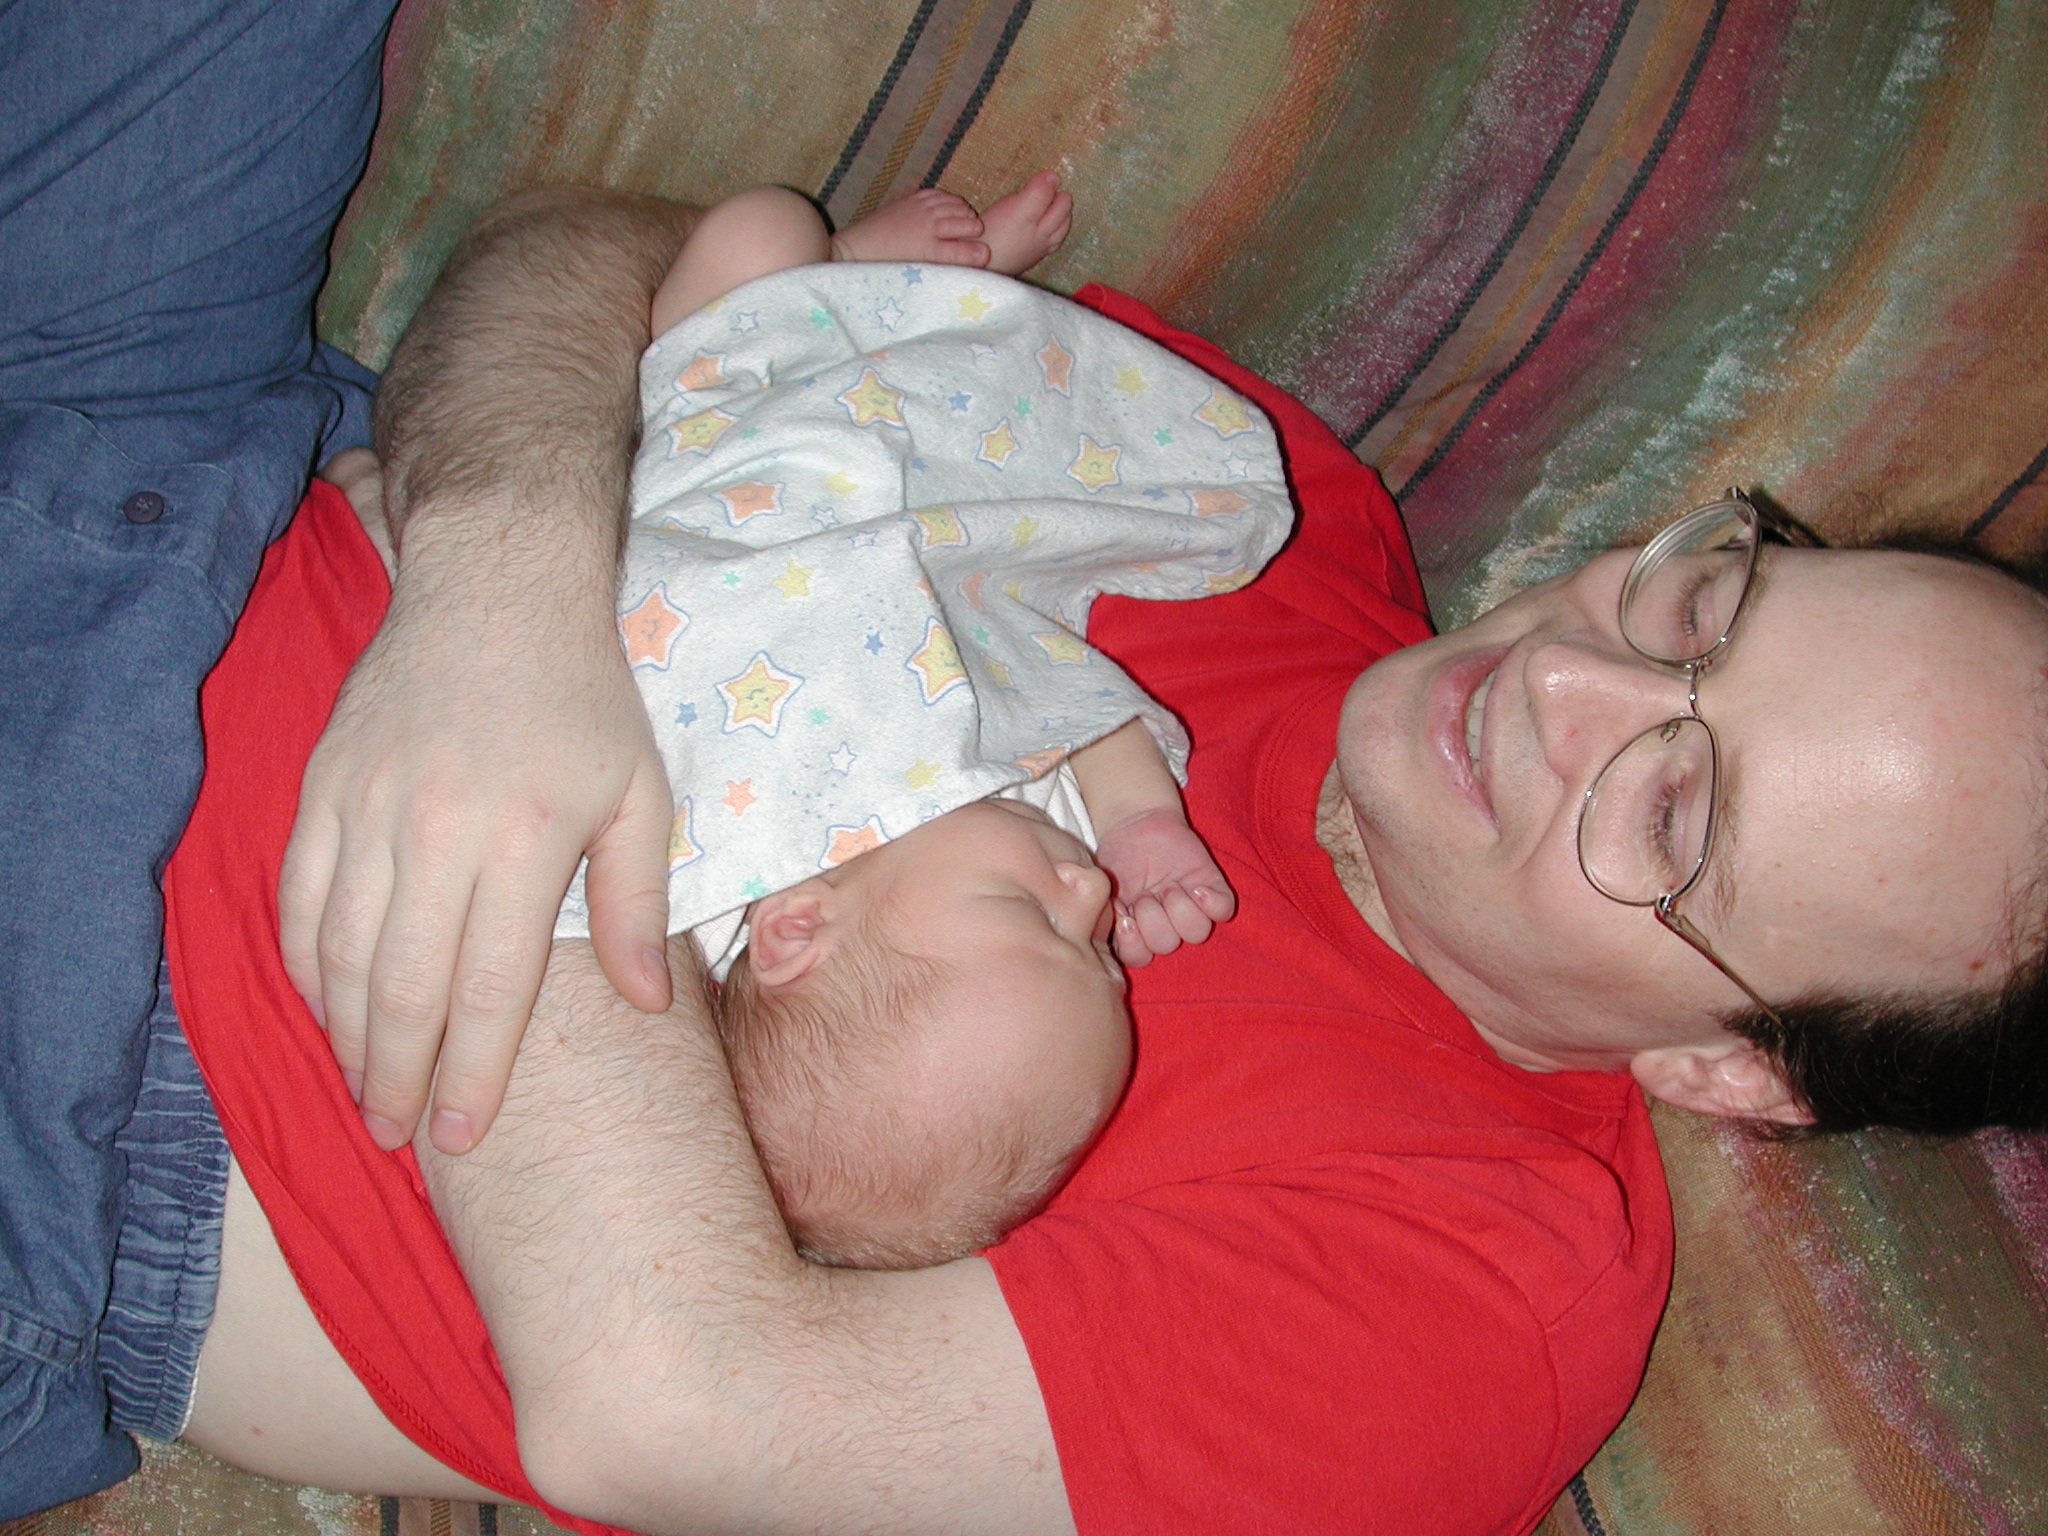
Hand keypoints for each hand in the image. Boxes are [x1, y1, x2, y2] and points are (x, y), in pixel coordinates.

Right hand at [279, 500, 674, 1155]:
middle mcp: (435, 829)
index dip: (475, 1071)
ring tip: (363, 1088)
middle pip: (402, 985)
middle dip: (396, 1075)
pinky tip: (323, 1006)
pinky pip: (296, 897)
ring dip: (345, 1033)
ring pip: (337, 950)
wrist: (496, 588)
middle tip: (396, 1134)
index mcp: (523, 838)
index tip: (463, 1134)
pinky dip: (303, 964)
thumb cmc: (583, 698)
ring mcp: (367, 807)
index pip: (492, 986)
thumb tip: (644, 1006)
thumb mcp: (639, 793)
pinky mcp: (321, 787)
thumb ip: (636, 903)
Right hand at [1092, 807, 1236, 967]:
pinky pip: (1224, 911)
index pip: (1139, 957)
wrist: (1136, 822)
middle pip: (1167, 945)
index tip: (1127, 919)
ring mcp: (1191, 908)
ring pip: (1197, 933)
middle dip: (1154, 920)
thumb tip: (1121, 928)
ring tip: (1169, 888)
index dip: (1134, 945)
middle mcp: (1166, 924)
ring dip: (1181, 911)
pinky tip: (1196, 888)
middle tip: (1146, 894)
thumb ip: (1108, 914)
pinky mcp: (1212, 889)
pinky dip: (1212, 904)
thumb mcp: (1103, 886)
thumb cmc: (1117, 856)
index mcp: (1138, 931)